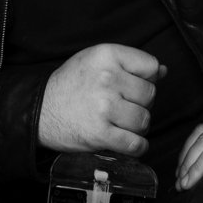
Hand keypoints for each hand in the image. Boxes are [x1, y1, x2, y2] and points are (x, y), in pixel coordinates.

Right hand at [39, 44, 163, 157]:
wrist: (39, 110)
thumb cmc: (70, 85)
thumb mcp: (95, 60)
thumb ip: (129, 62)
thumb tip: (163, 70)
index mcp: (106, 55)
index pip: (150, 66)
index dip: (147, 78)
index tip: (133, 86)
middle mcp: (107, 78)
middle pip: (150, 94)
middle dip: (141, 103)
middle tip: (124, 106)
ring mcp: (104, 107)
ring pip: (144, 120)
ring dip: (137, 126)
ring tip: (122, 123)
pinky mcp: (100, 134)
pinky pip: (135, 144)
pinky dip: (137, 146)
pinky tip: (128, 142)